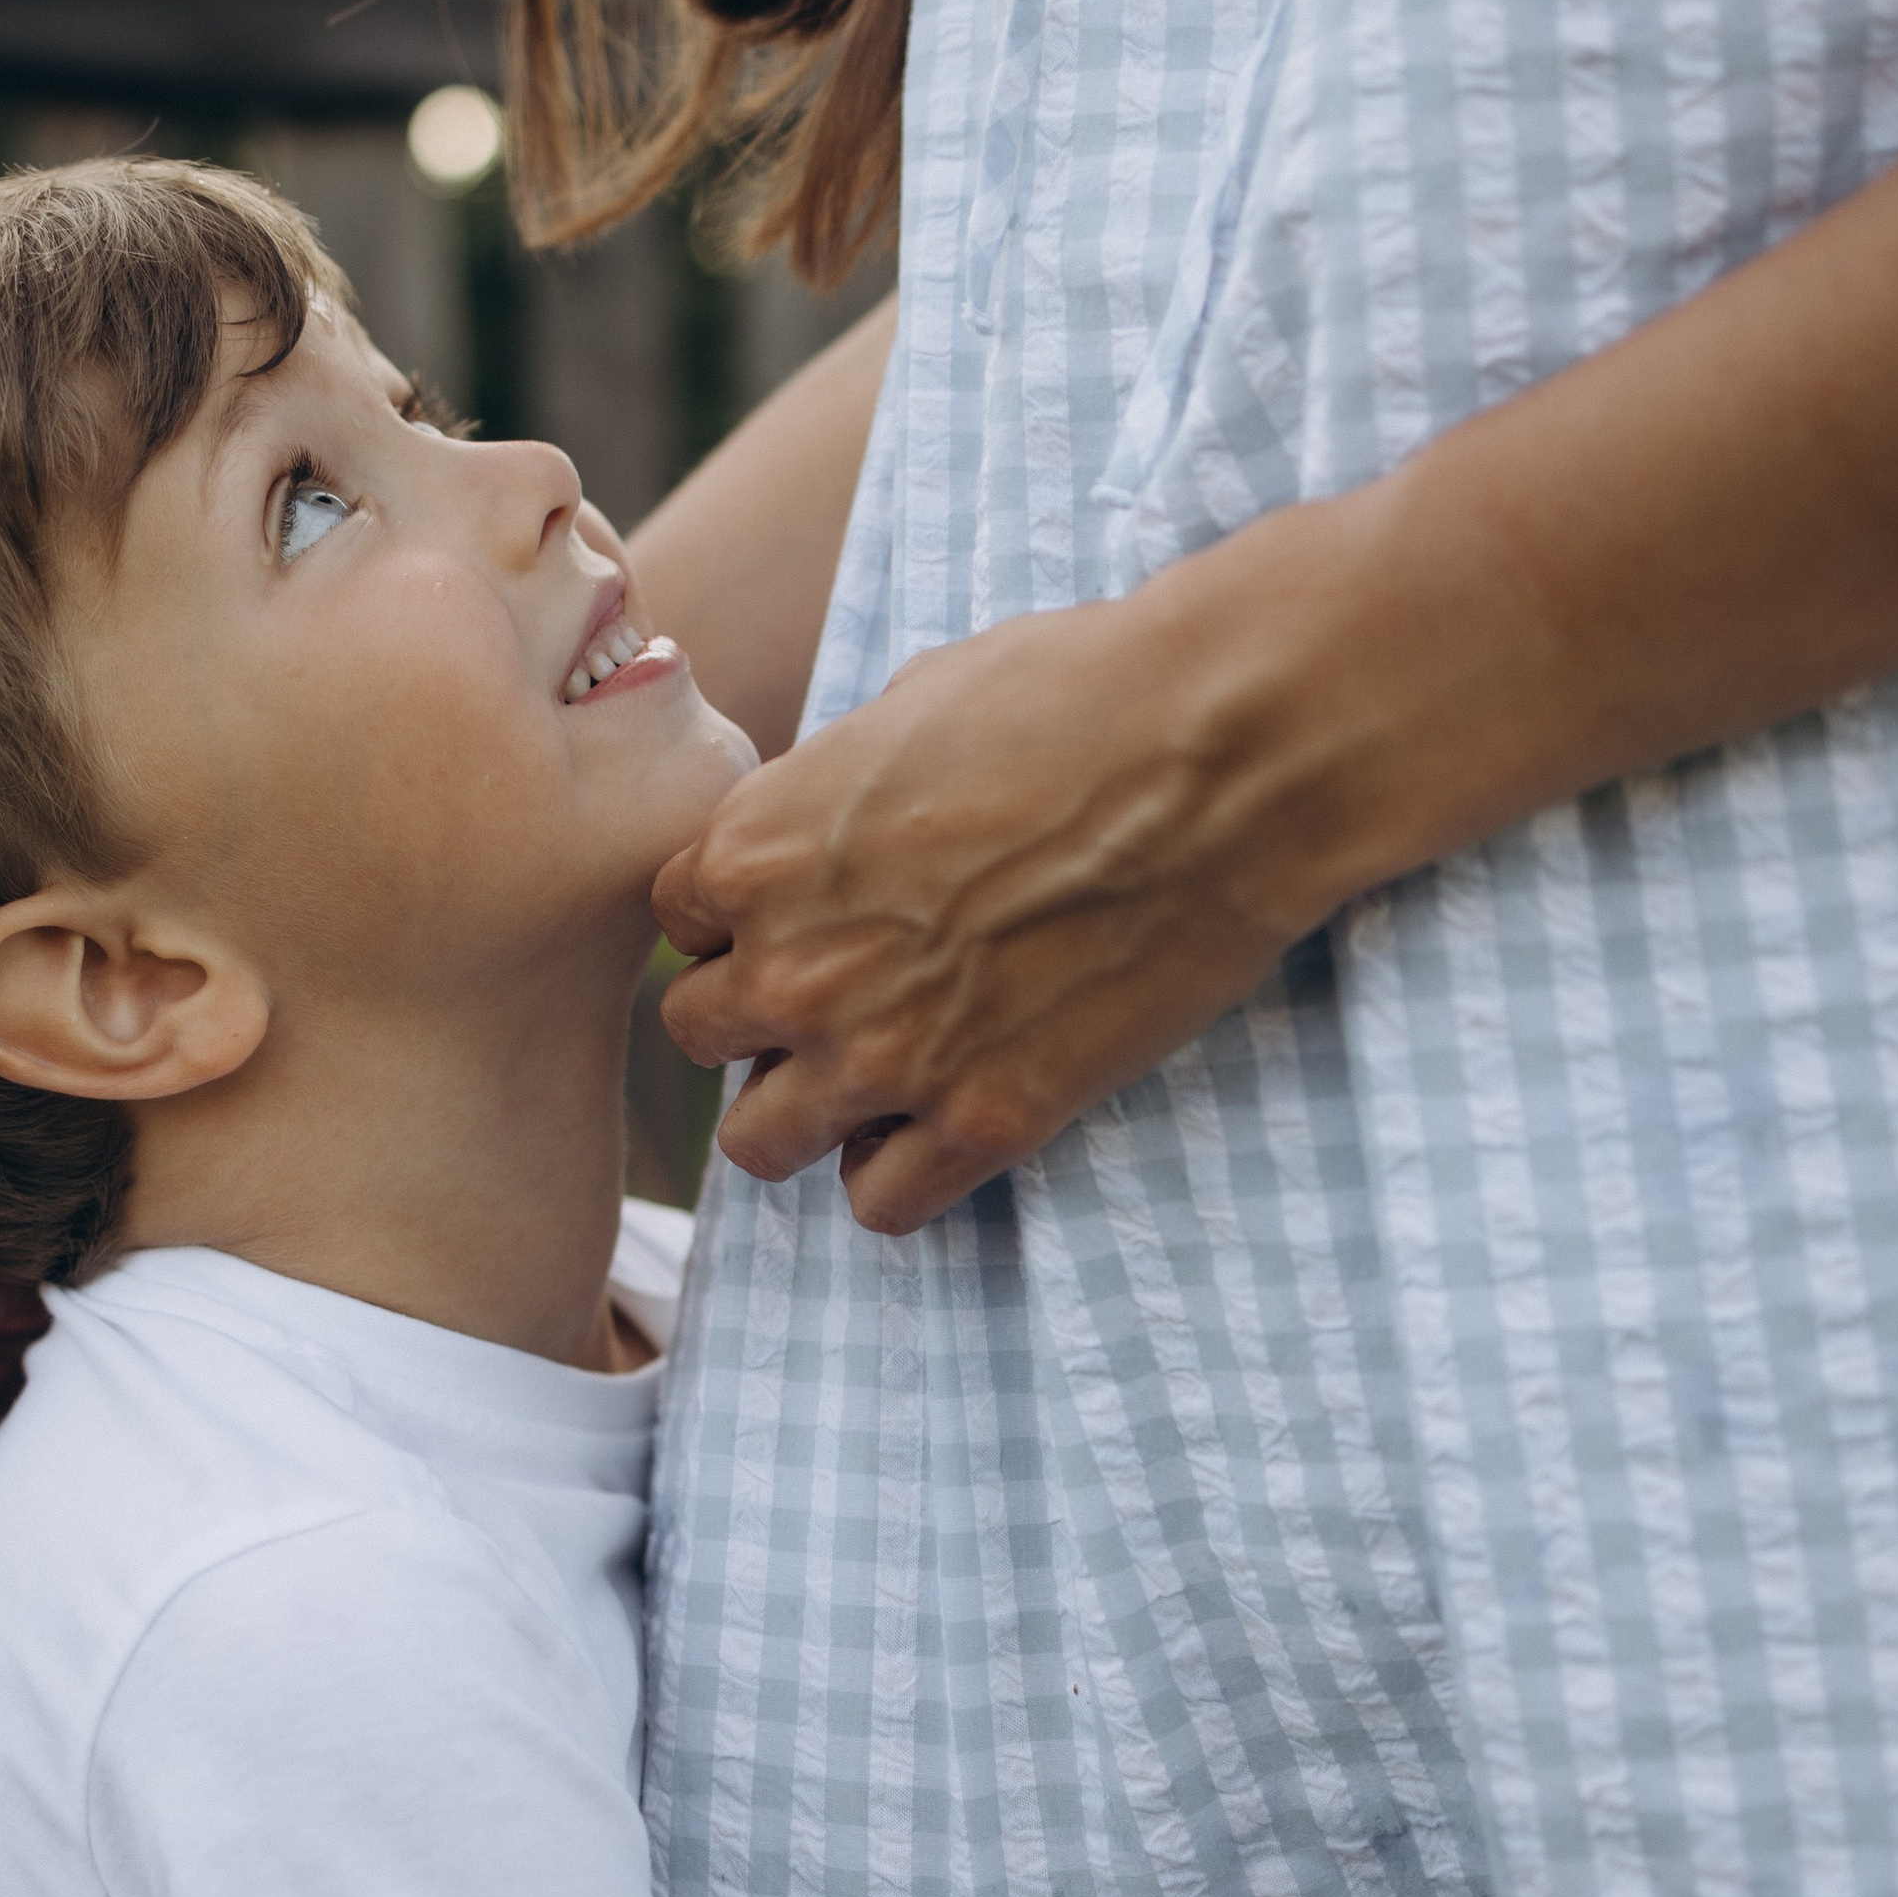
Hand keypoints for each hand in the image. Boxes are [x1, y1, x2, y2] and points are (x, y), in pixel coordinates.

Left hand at [653, 560, 1334, 1236]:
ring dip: (806, 1111)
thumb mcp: (910, 705)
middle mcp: (793, 968)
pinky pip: (882, 1203)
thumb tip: (828, 828)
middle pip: (701, 1034)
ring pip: (760, 1142)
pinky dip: (900, 1175)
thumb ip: (833, 794)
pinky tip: (946, 1125)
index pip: (678, 922)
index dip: (741, 917)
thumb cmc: (1076, 693)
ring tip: (877, 1077)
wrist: (1218, 760)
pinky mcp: (984, 1121)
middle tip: (842, 990)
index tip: (803, 912)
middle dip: (759, 1014)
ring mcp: (882, 1058)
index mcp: (758, 850)